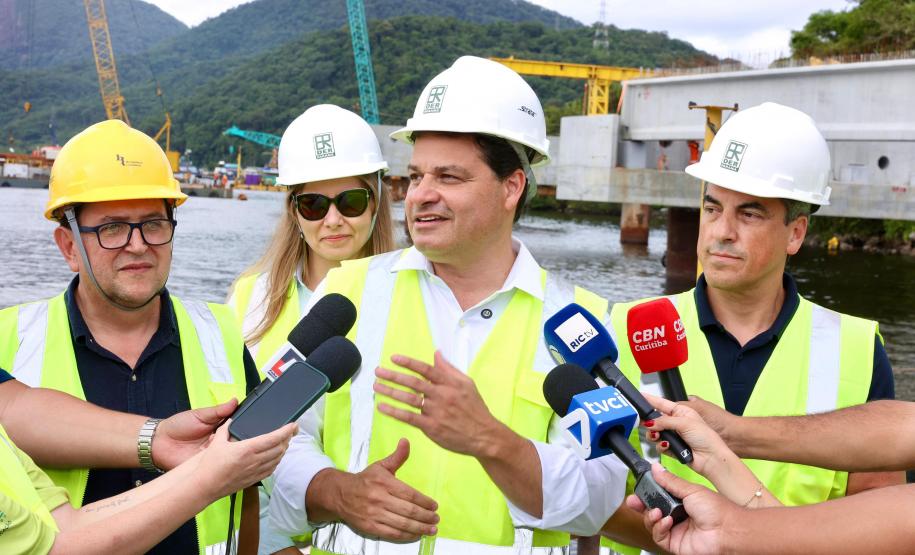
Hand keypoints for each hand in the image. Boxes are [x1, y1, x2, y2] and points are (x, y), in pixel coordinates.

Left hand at [153, 398, 237, 469]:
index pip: (237, 428)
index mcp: (219, 429)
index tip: (252, 424)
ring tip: (233, 447)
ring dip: (232, 452)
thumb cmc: (177, 426)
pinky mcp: (206, 467)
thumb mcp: (200, 414)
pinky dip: (221, 464)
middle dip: (241, 441)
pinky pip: (217, 467)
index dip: (245, 427)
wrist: (159, 442)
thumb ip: (218, 410)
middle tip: (242, 437)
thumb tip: (235, 400)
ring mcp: (213, 455)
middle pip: (237, 443)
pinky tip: (224, 459)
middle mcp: (219, 443)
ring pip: (229, 455)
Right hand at [194, 420, 295, 499]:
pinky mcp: (253, 480)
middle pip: (280, 448)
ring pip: (277, 459)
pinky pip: (271, 470)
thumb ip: (226, 429)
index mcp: (248, 449)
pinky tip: (275, 458)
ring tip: (285, 442)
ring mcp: (255, 471)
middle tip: (291, 431)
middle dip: (288, 438)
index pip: (274, 438)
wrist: (204, 486)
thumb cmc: (210, 465)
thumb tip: (230, 420)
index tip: (293, 425)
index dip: (286, 431)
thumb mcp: (217, 441)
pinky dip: (276, 461)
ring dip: (283, 450)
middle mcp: (255, 461)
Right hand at [310, 439, 438, 541]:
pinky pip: (392, 534)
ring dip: (420, 528)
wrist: (340, 494)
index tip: (434, 506)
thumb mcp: (380, 466)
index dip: (424, 502)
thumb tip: (406, 441)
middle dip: (425, 516)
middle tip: (436, 519)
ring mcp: (374, 515)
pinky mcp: (370, 527)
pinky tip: (417, 535)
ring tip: (431, 529)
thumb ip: (397, 457)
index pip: (409, 494)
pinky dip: (407, 536)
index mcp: (384, 483)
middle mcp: (379, 499)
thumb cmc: (365, 480)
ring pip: (402, 524)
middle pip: (408, 511)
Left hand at [374, 351, 505, 457]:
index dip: (408, 363)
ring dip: (390, 392)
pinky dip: (394, 411)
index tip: (393, 358)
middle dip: (393, 376)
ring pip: (408, 399)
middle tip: (378, 371)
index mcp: (450, 383)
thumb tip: (436, 354)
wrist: (484, 435)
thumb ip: (449, 369)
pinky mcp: (431, 427)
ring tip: (376, 386)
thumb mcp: (467, 384)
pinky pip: (409, 417)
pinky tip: (382, 407)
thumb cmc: (475, 408)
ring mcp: (436, 412)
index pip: (426, 369)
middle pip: (413, 383)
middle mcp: (442, 395)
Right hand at [625, 465, 734, 554]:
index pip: (658, 496)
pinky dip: (659, 528)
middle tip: (633, 501)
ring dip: (650, 516)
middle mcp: (678, 516)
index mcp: (682, 501)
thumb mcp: (691, 490)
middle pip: (651, 510)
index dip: (647, 493)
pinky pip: (659, 536)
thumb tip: (655, 468)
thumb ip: (670, 481)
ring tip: (656, 511)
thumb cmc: (718, 510)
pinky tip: (666, 521)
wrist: (728, 530)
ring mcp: (676, 530)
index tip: (638, 488)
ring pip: (652, 524)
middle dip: (641, 506)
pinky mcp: (675, 543)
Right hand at [642, 393, 732, 476]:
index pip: (662, 404)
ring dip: (654, 435)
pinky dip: (661, 446)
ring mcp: (674, 436)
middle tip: (645, 423)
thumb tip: (650, 422)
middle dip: (650, 422)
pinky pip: (659, 446)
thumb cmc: (706, 438)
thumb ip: (664, 421)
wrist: (711, 458)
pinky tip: (667, 446)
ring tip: (657, 436)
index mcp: (682, 412)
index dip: (651, 400)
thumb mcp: (685, 423)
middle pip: (656, 420)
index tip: (640, 396)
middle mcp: (677, 423)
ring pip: (655, 433)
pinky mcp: (672, 448)